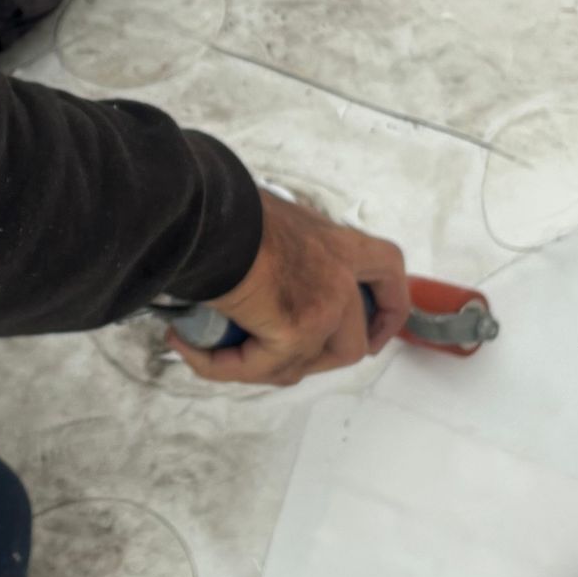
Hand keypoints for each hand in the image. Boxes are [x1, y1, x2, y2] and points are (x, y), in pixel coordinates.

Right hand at [173, 191, 411, 386]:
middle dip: (316, 362)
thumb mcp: (273, 224)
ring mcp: (325, 305)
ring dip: (260, 367)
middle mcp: (341, 275)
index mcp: (339, 242)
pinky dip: (222, 365)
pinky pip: (262, 367)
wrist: (206, 214)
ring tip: (215, 350)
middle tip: (279, 358)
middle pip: (352, 343)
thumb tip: (261, 284)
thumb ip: (287, 255)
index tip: (373, 333)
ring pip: (302, 364)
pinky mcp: (296, 330)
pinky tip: (189, 348)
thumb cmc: (226, 209)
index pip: (388, 272)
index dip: (388, 310)